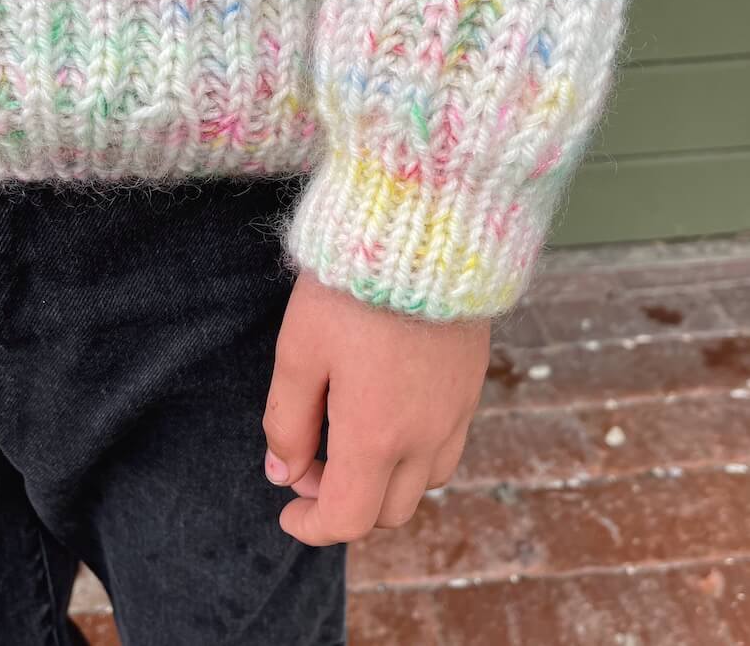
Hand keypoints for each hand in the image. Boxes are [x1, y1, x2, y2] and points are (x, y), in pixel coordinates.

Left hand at [262, 273, 489, 545]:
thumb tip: (284, 472)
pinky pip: (448, 444)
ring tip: (350, 437)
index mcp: (376, 436)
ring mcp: (457, 411)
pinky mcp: (472, 383)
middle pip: (390, 510)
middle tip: (311, 462)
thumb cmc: (350, 287)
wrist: (422, 229)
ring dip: (385, 481)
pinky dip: (416, 452)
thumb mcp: (300, 349)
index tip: (287, 510)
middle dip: (346, 503)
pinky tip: (389, 410)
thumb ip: (288, 419)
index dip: (312, 527)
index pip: (348, 518)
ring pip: (426, 482)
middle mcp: (425, 436)